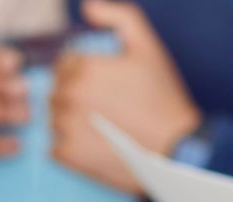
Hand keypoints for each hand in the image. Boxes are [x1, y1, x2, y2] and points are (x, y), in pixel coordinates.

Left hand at [50, 0, 200, 193]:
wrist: (178, 151)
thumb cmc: (165, 99)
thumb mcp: (149, 47)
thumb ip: (119, 16)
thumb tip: (88, 7)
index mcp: (83, 68)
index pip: (65, 66)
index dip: (86, 76)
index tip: (108, 91)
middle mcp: (69, 95)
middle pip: (57, 93)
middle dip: (77, 99)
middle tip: (108, 113)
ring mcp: (65, 126)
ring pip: (54, 119)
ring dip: (72, 124)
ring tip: (104, 132)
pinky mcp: (68, 156)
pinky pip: (54, 148)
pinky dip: (70, 149)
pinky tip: (97, 148)